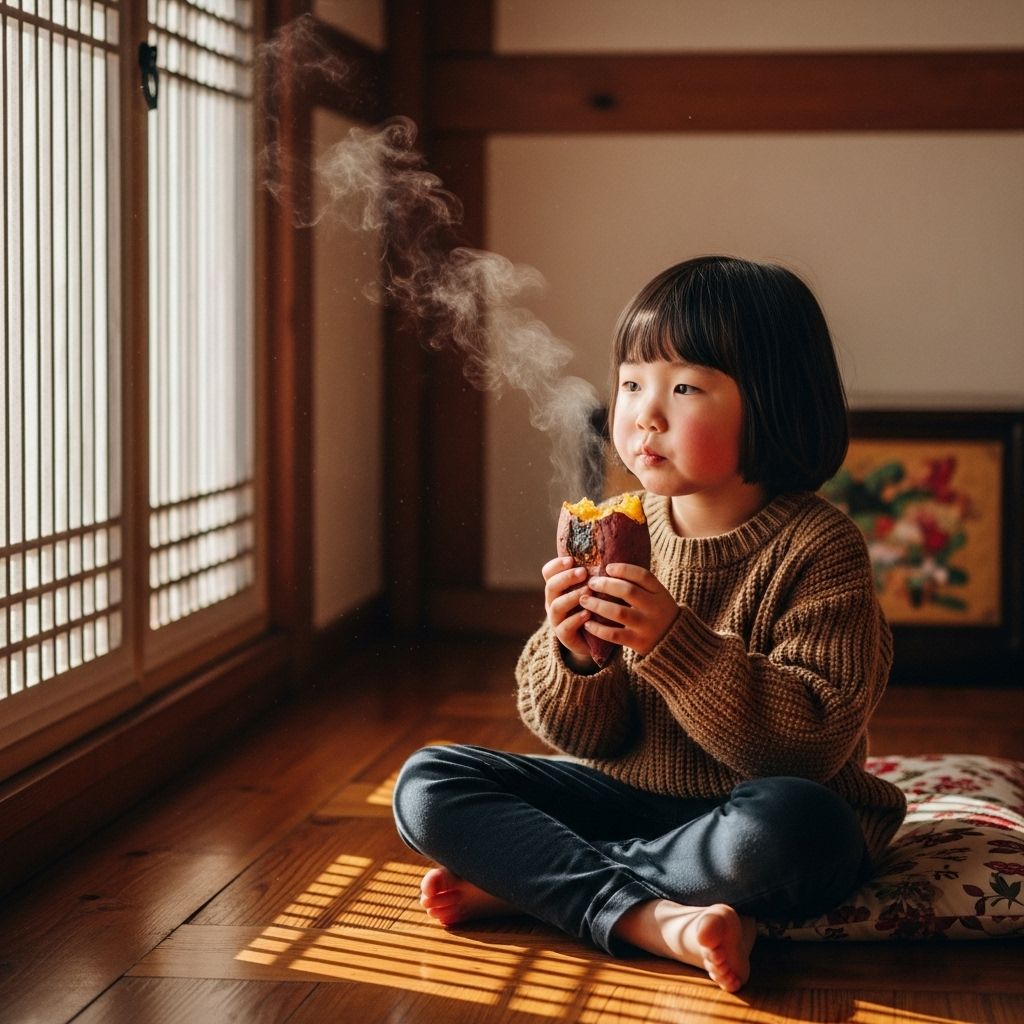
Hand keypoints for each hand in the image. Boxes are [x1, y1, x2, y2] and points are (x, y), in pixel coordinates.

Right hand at [542, 556, 597, 671]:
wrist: (594, 639)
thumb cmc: (595, 608)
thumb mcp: (592, 589)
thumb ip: (593, 574)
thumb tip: (609, 551)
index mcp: (558, 588)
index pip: (548, 572)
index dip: (557, 565)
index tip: (572, 559)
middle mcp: (553, 602)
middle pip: (550, 586)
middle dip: (566, 578)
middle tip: (583, 572)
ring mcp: (556, 619)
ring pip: (556, 606)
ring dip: (572, 597)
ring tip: (588, 591)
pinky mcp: (564, 636)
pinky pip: (565, 626)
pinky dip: (576, 619)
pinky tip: (588, 613)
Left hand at [580, 563, 678, 656]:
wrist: (673, 643)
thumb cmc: (656, 613)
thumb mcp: (657, 596)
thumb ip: (639, 585)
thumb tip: (609, 569)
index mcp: (660, 593)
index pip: (643, 576)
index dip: (624, 569)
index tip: (608, 568)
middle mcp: (654, 608)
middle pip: (628, 591)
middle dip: (606, 585)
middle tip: (591, 583)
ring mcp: (646, 626)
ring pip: (618, 612)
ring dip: (597, 605)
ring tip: (584, 600)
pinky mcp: (638, 642)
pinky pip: (614, 635)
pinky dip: (598, 629)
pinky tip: (587, 623)